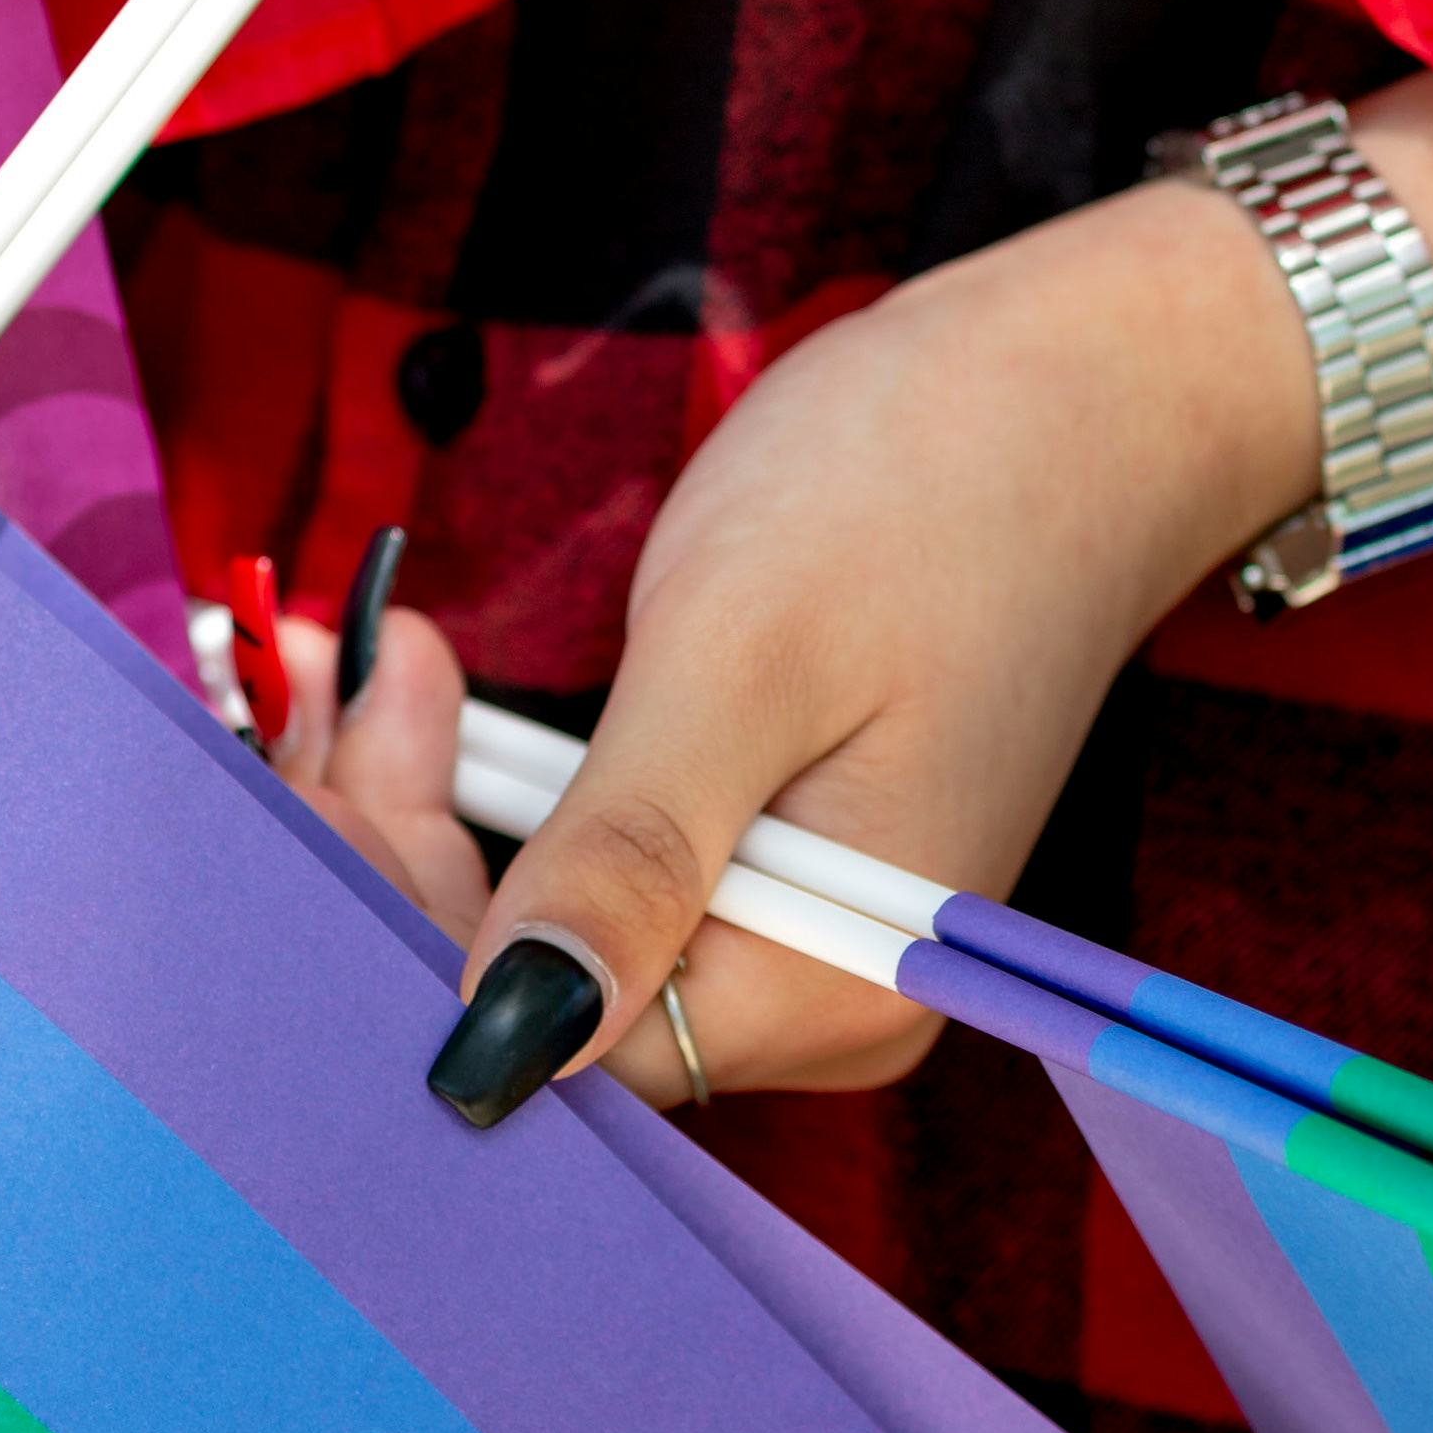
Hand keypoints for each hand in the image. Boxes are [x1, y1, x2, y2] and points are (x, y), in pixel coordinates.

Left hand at [405, 79, 1432, 1121]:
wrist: (1086, 386)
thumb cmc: (936, 484)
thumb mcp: (746, 653)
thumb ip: (628, 853)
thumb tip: (497, 1046)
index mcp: (829, 986)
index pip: (550, 1033)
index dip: (415, 904)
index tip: (345, 723)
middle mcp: (817, 995)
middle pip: (538, 995)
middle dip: (405, 842)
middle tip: (348, 659)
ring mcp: (797, 927)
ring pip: (549, 928)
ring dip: (432, 806)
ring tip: (376, 655)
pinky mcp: (772, 853)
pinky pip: (600, 865)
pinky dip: (501, 783)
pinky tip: (433, 686)